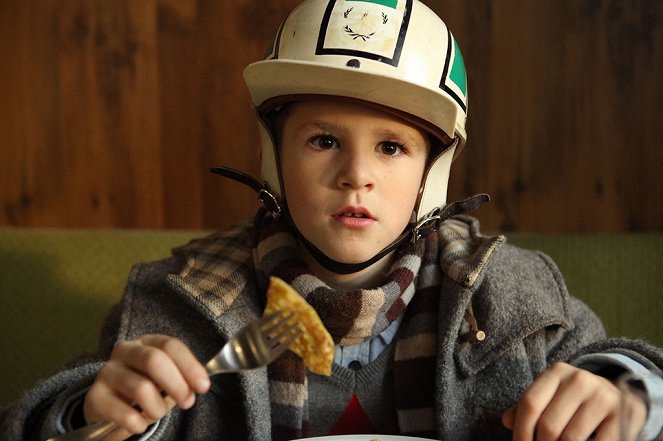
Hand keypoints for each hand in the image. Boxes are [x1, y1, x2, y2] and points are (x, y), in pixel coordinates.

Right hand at [83, 335, 210, 440]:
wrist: (107, 406)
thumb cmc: (144, 388)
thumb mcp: (164, 379)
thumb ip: (182, 378)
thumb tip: (199, 384)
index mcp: (146, 342)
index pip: (170, 346)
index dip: (189, 365)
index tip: (203, 386)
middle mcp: (124, 351)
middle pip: (154, 360)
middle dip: (177, 385)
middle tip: (187, 402)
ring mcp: (107, 372)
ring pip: (141, 388)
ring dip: (157, 408)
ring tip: (156, 414)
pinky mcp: (95, 397)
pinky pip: (125, 413)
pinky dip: (138, 423)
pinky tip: (139, 424)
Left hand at [502, 362, 647, 440]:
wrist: (616, 395)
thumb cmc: (573, 400)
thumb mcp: (551, 395)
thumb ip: (529, 407)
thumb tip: (507, 421)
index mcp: (556, 372)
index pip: (530, 403)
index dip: (521, 431)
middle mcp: (579, 380)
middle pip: (548, 424)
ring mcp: (602, 396)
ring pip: (570, 438)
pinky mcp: (623, 414)